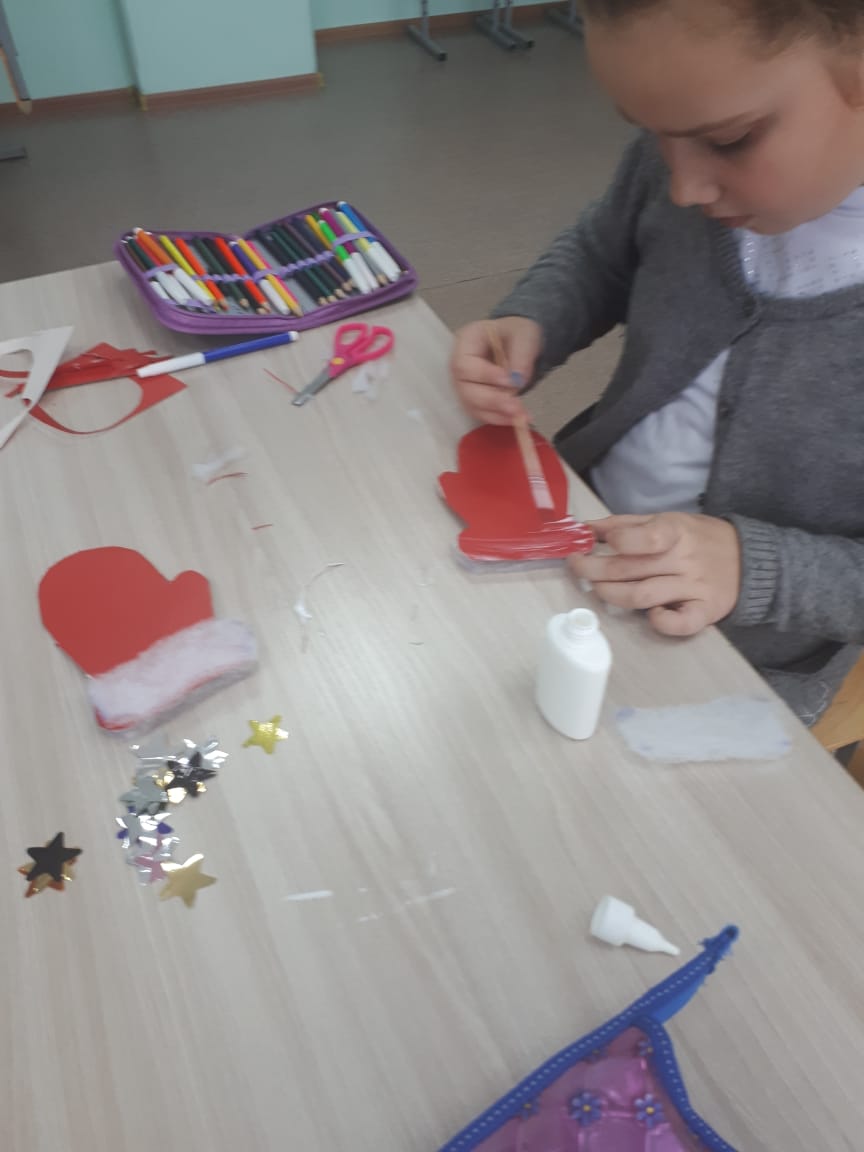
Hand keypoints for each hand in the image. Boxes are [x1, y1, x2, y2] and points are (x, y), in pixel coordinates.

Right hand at [450, 317, 542, 424]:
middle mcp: (460, 364)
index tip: (509, 381)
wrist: (519, 342)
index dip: (485, 376)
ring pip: (472, 405)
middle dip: (491, 400)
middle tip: (515, 408)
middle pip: (465, 389)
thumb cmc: (516, 333)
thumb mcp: (525, 335)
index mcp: (466, 341)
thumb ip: (521, 355)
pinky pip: (482, 413)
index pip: (465, 364)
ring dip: (496, 414)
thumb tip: (517, 380)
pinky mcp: (475, 398)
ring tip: (520, 416)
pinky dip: (499, 418)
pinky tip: (516, 419)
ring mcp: (465, 384)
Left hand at [568, 513, 740, 635]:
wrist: (750, 559)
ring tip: (596, 588)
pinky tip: (649, 615)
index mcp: (677, 531)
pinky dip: (661, 622)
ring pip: (643, 596)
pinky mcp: (705, 611)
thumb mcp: (667, 520)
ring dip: (611, 594)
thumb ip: (626, 524)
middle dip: (593, 569)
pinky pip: (680, 623)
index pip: (646, 537)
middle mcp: (685, 560)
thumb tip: (586, 528)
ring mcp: (695, 587)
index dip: (616, 540)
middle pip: (630, 569)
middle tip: (575, 567)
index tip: (591, 542)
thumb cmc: (698, 538)